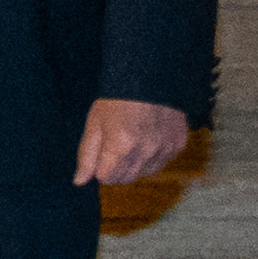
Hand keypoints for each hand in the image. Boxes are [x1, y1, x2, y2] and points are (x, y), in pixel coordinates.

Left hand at [77, 98, 193, 187]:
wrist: (149, 77)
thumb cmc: (117, 99)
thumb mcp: (95, 124)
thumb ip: (87, 155)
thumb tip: (79, 181)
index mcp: (121, 146)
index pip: (106, 178)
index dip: (100, 167)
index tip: (101, 153)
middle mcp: (145, 151)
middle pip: (126, 179)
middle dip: (116, 169)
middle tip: (114, 147)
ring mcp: (164, 149)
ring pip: (144, 173)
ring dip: (136, 164)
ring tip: (132, 139)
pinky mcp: (178, 144)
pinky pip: (161, 162)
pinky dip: (153, 155)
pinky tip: (148, 136)